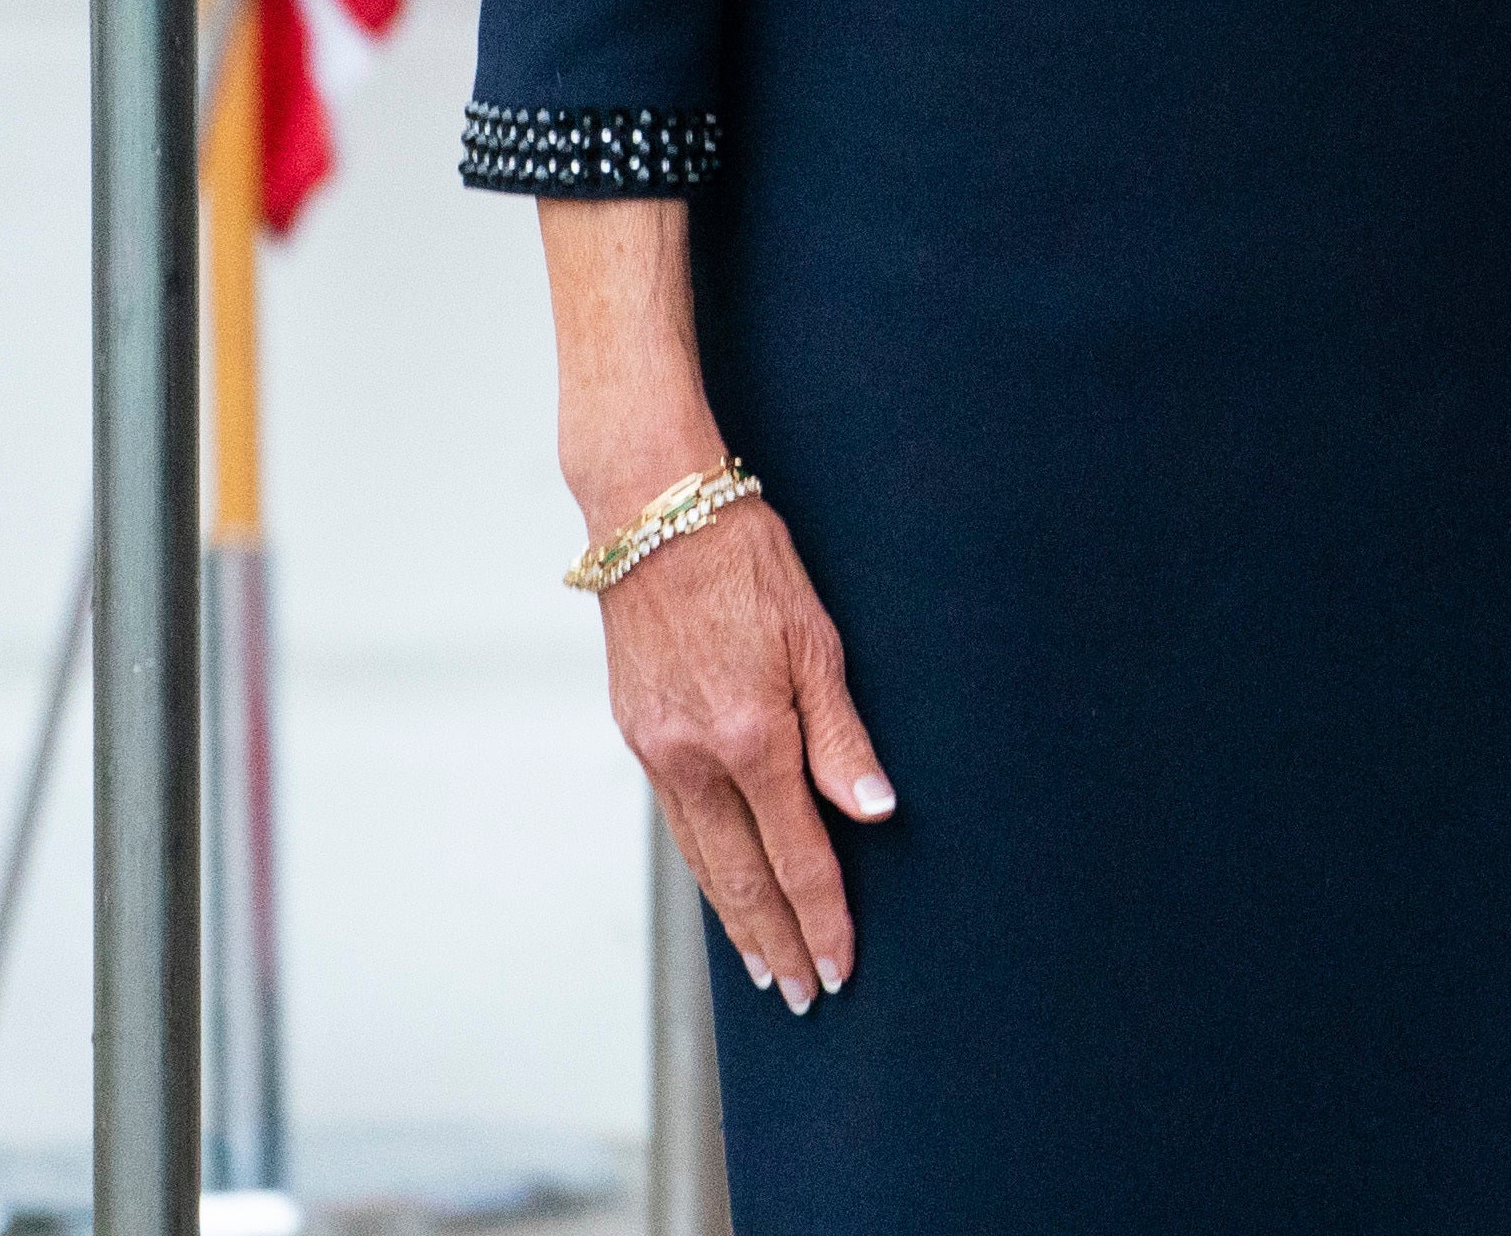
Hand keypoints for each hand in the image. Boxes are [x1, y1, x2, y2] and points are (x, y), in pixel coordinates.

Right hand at [594, 496, 892, 1010]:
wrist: (652, 517)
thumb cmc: (748, 562)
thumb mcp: (816, 637)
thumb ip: (841, 734)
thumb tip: (873, 810)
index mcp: (750, 733)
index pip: (796, 851)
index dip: (823, 914)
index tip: (840, 965)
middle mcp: (694, 755)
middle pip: (741, 875)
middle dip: (776, 940)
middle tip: (802, 994)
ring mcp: (656, 749)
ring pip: (701, 857)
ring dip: (734, 917)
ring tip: (762, 963)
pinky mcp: (637, 734)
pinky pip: (677, 821)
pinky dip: (704, 866)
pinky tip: (722, 885)